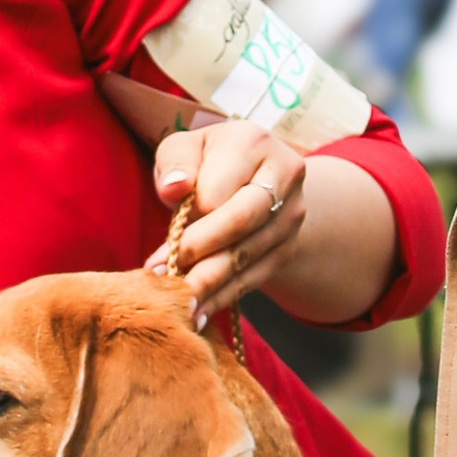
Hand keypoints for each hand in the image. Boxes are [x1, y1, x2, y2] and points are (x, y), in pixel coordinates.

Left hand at [148, 121, 306, 320]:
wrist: (254, 179)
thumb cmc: (205, 162)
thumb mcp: (184, 148)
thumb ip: (175, 162)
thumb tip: (175, 187)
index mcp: (253, 142)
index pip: (218, 189)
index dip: (189, 218)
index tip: (164, 244)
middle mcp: (285, 174)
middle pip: (242, 220)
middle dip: (201, 253)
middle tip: (167, 277)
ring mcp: (292, 214)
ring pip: (248, 254)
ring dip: (210, 283)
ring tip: (177, 303)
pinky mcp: (289, 246)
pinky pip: (255, 277)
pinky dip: (224, 297)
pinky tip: (198, 313)